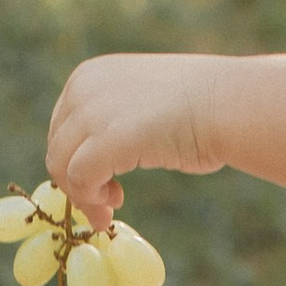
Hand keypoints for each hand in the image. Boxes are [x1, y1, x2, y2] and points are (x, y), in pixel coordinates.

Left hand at [45, 50, 229, 226]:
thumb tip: (98, 160)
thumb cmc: (200, 107)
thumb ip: (114, 122)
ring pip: (61, 166)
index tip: (102, 181)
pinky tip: (114, 206)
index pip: (62, 126)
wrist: (228, 103)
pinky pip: (79, 180)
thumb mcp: (142, 105)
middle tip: (105, 205)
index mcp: (90, 75)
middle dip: (76, 182)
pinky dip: (90, 200)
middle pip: (57, 147)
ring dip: (83, 196)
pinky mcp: (105, 140)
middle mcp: (83, 87)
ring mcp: (92, 112)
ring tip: (109, 210)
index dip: (75, 160)